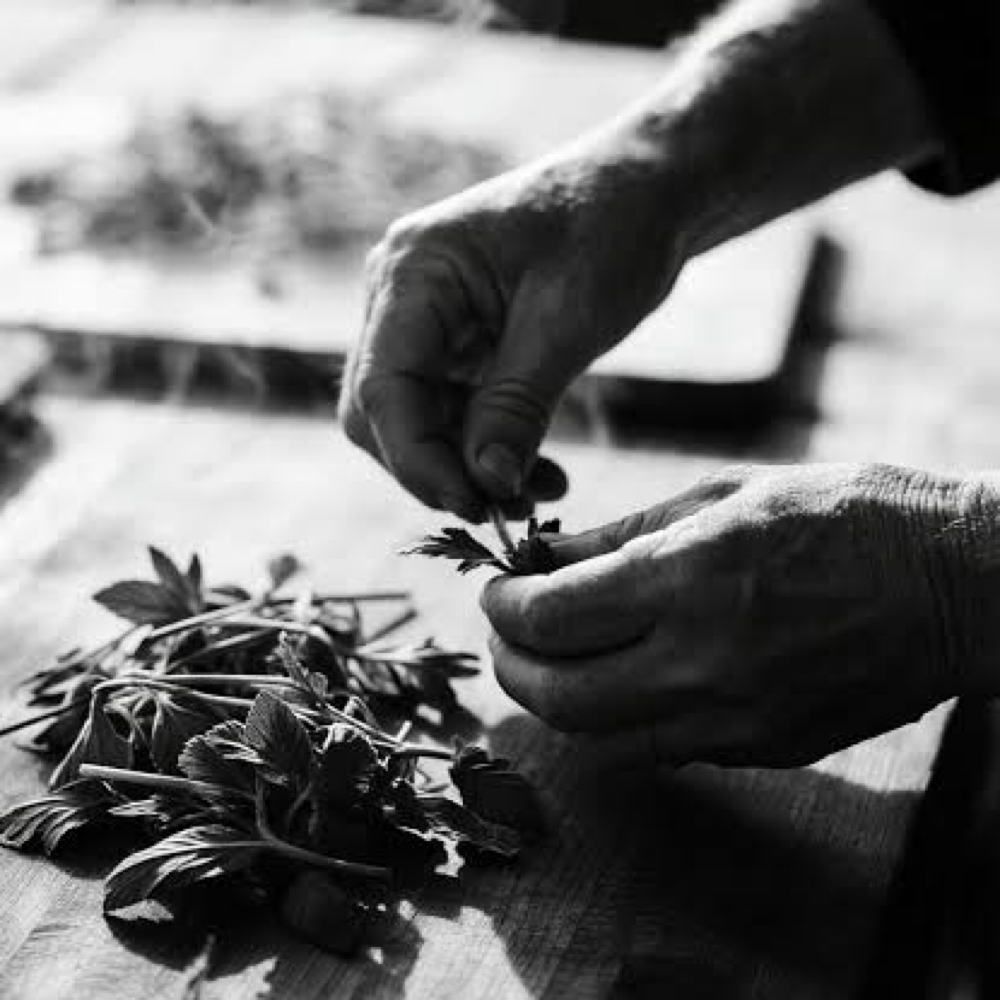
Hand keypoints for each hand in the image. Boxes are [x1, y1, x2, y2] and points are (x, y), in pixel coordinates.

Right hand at [338, 136, 682, 521]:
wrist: (647, 189)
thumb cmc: (612, 226)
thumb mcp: (568, 320)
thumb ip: (516, 405)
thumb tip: (484, 483)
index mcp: (413, 271)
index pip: (381, 387)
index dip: (417, 459)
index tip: (473, 505)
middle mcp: (402, 296)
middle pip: (384, 412)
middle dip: (438, 468)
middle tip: (503, 509)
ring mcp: (426, 320)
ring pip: (418, 421)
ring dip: (468, 467)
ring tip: (534, 496)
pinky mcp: (458, 341)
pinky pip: (454, 412)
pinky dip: (488, 449)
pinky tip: (539, 473)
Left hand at [482, 463, 988, 767]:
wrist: (956, 584)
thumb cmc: (846, 514)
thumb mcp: (725, 494)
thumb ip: (623, 535)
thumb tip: (548, 557)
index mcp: (691, 577)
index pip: (553, 618)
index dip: (504, 606)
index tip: (496, 590)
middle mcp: (704, 659)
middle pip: (558, 696)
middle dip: (510, 665)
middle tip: (505, 634)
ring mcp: (736, 718)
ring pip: (598, 738)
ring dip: (554, 700)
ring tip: (549, 658)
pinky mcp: (763, 749)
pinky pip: (657, 749)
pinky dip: (616, 719)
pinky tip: (619, 679)